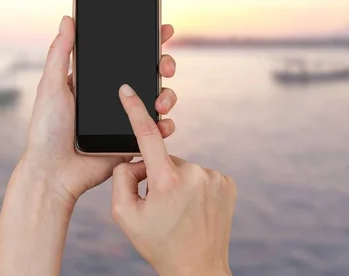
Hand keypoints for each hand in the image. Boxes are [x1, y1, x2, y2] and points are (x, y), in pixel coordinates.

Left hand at [22, 16, 177, 206]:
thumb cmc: (47, 130)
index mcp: (99, 80)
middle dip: (165, 65)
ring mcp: (128, 117)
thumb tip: (68, 19)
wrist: (54, 173)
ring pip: (160, 99)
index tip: (164, 29)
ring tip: (160, 102)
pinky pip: (157, 129)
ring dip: (168, 95)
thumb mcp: (51, 87)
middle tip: (165, 65)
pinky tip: (162, 124)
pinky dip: (165, 125)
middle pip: (151, 73)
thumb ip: (60, 53)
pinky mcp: (134, 139)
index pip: (127, 54)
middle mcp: (118, 96)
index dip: (148, 40)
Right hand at [111, 84, 236, 275]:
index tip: (127, 90)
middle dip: (157, 174)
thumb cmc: (159, 244)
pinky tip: (195, 208)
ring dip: (178, 182)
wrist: (198, 267)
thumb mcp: (125, 216)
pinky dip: (195, 187)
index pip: (147, 135)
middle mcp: (194, 173)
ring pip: (185, 168)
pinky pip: (202, 175)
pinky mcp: (227, 183)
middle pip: (166, 160)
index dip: (135, 110)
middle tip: (159, 204)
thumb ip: (121, 179)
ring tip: (179, 210)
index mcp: (167, 180)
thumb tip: (133, 159)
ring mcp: (214, 177)